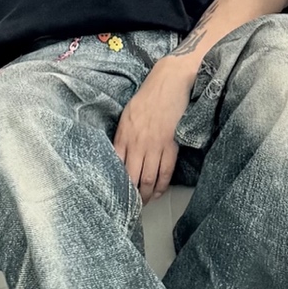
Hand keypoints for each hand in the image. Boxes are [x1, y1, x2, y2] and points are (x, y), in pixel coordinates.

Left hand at [113, 61, 193, 201]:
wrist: (170, 82)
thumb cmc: (148, 96)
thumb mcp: (127, 115)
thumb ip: (123, 136)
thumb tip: (120, 156)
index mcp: (123, 135)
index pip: (116, 166)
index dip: (117, 184)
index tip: (116, 194)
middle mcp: (137, 143)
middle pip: (132, 177)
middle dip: (131, 195)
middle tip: (131, 206)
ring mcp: (155, 145)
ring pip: (149, 179)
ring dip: (146, 195)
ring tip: (145, 203)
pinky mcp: (171, 145)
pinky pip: (166, 172)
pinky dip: (162, 186)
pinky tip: (159, 193)